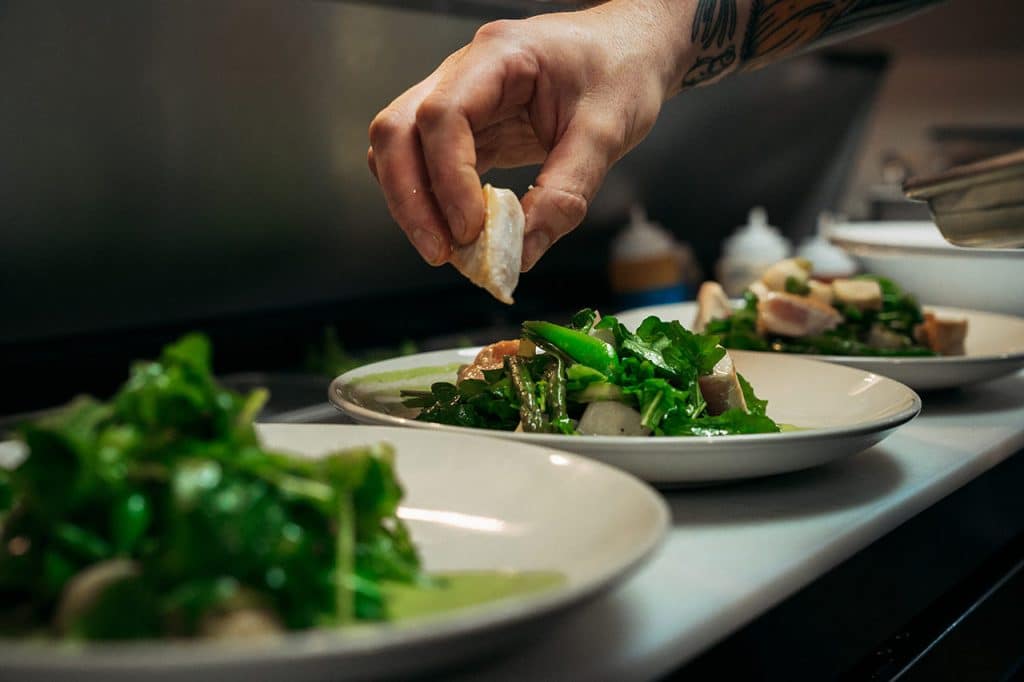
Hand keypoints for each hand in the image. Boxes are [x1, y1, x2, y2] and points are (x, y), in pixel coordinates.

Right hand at [367, 2, 685, 270]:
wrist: (630, 50)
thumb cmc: (622, 72)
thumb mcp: (608, 131)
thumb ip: (566, 191)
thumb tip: (524, 251)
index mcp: (499, 56)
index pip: (443, 115)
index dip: (449, 179)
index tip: (472, 228)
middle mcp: (464, 72)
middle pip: (399, 129)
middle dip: (410, 197)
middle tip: (441, 252)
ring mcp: (458, 98)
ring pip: (399, 148)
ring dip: (412, 202)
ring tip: (447, 250)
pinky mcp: (467, 128)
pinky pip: (427, 163)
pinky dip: (433, 201)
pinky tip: (459, 233)